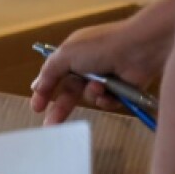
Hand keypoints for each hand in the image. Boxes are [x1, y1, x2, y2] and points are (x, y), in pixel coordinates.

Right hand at [30, 0, 174, 124]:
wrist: (138, 49)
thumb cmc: (101, 47)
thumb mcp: (67, 54)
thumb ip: (49, 70)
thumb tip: (35, 85)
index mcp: (73, 54)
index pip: (54, 76)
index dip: (44, 92)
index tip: (37, 108)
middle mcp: (88, 66)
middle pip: (69, 93)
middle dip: (60, 109)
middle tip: (51, 126)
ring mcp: (105, 78)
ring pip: (89, 99)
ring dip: (91, 95)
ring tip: (99, 86)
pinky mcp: (120, 89)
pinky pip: (107, 103)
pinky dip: (107, 98)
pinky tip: (110, 91)